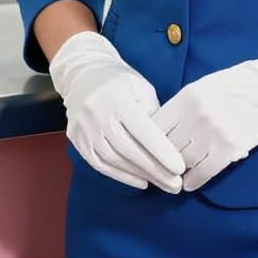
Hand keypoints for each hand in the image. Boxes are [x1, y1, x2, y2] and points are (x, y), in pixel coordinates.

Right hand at [49, 30, 185, 191]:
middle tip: (176, 184)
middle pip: (129, 150)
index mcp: (118, 98)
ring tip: (163, 183)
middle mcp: (98, 115)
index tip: (180, 167)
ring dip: (141, 175)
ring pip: (115, 160)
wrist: (83, 73)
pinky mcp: (78, 141)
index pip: (142, 130)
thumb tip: (169, 143)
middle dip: (155, 170)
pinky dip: (122, 176)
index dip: (161, 151)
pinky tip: (141, 181)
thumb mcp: (141, 87)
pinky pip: (101, 165)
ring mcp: (85, 130)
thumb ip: (153, 113)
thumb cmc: (120, 80)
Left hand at [151, 43, 257, 190]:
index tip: (146, 150)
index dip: (147, 141)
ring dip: (175, 173)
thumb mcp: (202, 87)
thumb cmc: (235, 85)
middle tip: (156, 168)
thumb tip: (159, 129)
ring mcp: (212, 134)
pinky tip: (189, 182)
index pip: (153, 127)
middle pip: (164, 147)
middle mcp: (195, 116)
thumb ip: (181, 107)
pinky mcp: (228, 150)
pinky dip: (192, 182)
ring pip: (181, 163)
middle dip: (159, 159)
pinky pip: (201, 174)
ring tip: (172, 177)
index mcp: (186, 97)